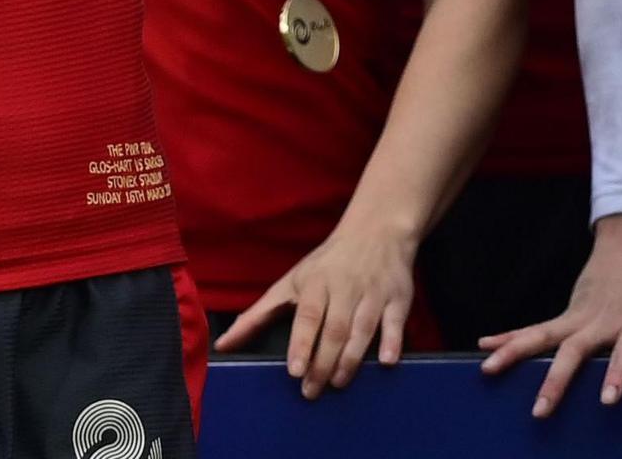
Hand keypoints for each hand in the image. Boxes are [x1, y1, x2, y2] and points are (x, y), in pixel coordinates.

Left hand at [216, 213, 419, 397]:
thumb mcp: (290, 283)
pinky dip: (393, 342)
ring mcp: (374, 292)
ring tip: (338, 383)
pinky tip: (386, 362)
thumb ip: (257, 315)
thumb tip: (223, 345)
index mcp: (317, 282)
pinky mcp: (399, 297)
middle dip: (324, 362)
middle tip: (313, 391)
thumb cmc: (327, 264)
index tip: (295, 370)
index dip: (302, 343)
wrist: (377, 231)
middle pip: (335, 328)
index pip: (309, 316)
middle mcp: (346, 287)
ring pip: (364, 329)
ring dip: (352, 359)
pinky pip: (396, 322)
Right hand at [478, 211, 621, 415]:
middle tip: (540, 409)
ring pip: (546, 339)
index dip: (618, 374)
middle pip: (577, 353)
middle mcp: (606, 322)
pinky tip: (485, 347)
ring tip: (490, 370)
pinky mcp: (570, 313)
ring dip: (518, 354)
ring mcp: (583, 317)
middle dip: (558, 381)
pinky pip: (538, 329)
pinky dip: (511, 336)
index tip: (606, 399)